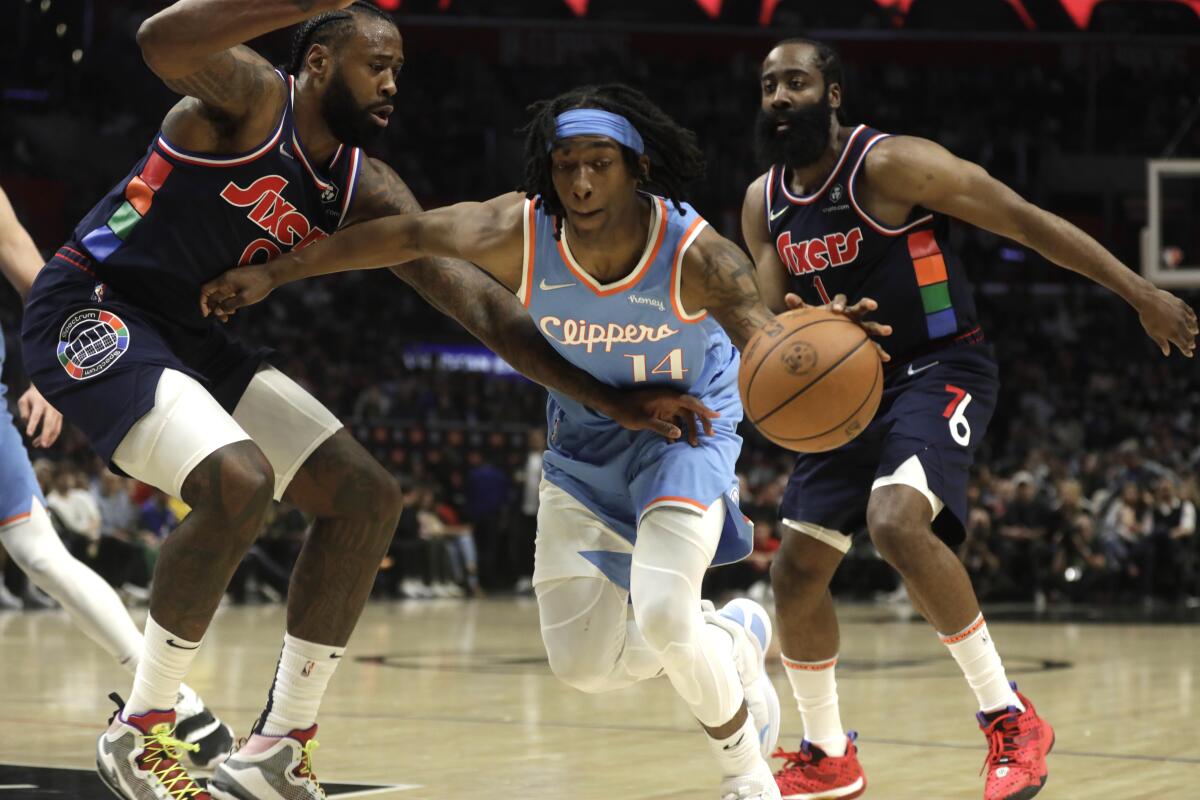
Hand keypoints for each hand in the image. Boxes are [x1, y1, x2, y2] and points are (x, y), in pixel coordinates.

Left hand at [17, 385, 62, 446]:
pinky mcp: (61, 416)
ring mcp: (57, 412)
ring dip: (48, 438)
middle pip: (49, 423)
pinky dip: (52, 437)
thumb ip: (24, 412)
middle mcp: (51, 408)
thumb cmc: (32, 395)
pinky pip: (58, 428)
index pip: (36, 415)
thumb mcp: (24, 400)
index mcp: (40, 402)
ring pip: (55, 428)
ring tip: (40, 445)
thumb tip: (28, 424)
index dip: (32, 425)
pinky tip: (46, 442)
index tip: (29, 434)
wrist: (48, 388)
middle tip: (42, 445)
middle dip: (45, 435)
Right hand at [199, 265, 276, 320]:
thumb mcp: (245, 299)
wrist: (273, 273)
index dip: (203, 303)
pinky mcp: (238, 281)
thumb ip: (229, 305)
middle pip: (213, 294)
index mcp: (224, 281)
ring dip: (223, 305)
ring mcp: (231, 279)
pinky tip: (235, 309)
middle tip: (224, 319)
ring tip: (230, 316)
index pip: (205, 290)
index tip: (207, 314)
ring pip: (221, 294)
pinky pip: (228, 292)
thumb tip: (217, 311)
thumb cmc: (260, 285)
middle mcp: (225, 279)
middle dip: (215, 308)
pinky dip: (229, 300)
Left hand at [602, 387, 718, 445]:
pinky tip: (674, 443)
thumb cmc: (627, 410)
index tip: (716, 416)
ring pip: (683, 417)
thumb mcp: (643, 420)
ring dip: (688, 429)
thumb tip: (679, 435)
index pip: (690, 403)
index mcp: (668, 397)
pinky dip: (676, 430)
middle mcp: (670, 400)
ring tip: (693, 444)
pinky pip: (673, 421)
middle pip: (690, 410)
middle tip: (709, 435)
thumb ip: (661, 427)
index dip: (704, 410)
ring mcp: (665, 405)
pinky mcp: (660, 412)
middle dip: (700, 423)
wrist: (613, 405)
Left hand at [784, 292, 892, 361]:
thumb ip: (799, 306)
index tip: (835, 309)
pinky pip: (872, 346)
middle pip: (860, 308)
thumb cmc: (818, 321)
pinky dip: (879, 352)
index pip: (840, 300)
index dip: (838, 303)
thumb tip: (787, 296)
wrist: (826, 330)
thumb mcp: (809, 314)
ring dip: (878, 328)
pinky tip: (886, 359)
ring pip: (870, 326)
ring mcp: (859, 328)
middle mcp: (852, 315)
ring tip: (888, 330)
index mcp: (839, 307)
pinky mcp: (863, 341)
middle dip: (865, 305)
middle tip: (873, 304)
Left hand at [1135, 287, 1196, 356]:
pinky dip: (1192, 317)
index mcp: (1173, 333)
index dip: (1187, 351)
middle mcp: (1180, 325)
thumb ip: (1161, 342)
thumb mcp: (1152, 333)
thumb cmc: (1148, 318)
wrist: (1148, 300)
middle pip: (1189, 336)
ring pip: (1192, 324)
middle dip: (1191, 341)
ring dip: (1194, 329)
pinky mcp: (1182, 305)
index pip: (1183, 345)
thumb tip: (1167, 353)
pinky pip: (1190, 312)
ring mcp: (1182, 315)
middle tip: (1192, 345)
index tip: (1189, 354)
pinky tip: (1194, 319)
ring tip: (1195, 332)